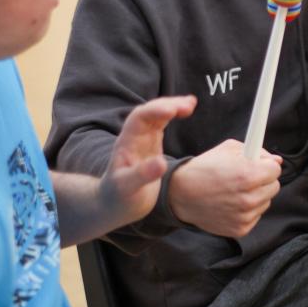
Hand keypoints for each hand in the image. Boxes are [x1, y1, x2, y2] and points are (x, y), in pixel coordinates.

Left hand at [100, 95, 196, 225]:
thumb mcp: (128, 188)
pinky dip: (175, 114)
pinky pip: (162, 123)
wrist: (116, 203)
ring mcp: (143, 139)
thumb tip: (162, 163)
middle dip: (168, 105)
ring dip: (173, 106)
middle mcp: (134, 137)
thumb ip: (142, 175)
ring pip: (157, 115)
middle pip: (149, 112)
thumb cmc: (119, 197)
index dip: (155, 111)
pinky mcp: (152, 144)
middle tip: (189, 105)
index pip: (139, 118)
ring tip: (192, 103)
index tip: (172, 110)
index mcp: (126, 143)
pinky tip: (188, 110)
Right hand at [168, 139, 281, 236]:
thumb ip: (256, 151)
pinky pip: (256, 215)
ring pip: (266, 201)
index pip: (276, 169)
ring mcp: (245, 216)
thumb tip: (277, 160)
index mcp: (248, 175)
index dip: (266, 165)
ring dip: (257, 195)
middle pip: (274, 186)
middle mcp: (248, 197)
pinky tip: (232, 203)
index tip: (258, 166)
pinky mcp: (240, 229)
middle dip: (264, 180)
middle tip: (247, 178)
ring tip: (236, 191)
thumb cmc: (204, 169)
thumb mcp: (228, 149)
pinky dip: (248, 210)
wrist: (181, 194)